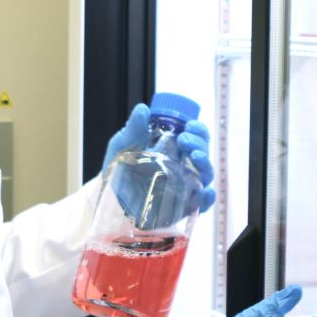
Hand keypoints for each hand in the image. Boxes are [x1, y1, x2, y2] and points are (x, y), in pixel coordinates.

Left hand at [101, 104, 215, 216]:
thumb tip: (142, 108)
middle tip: (184, 139)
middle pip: (203, 153)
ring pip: (205, 175)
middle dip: (199, 143)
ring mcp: (185, 187)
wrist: (108, 197)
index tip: (189, 125)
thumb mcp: (122, 145)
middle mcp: (184, 166)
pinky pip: (202, 204)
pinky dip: (208, 198)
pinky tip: (205, 191)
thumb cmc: (118, 168)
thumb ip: (133, 128)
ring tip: (194, 156)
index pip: (196, 136)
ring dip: (205, 163)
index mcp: (175, 149)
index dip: (198, 129)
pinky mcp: (182, 207)